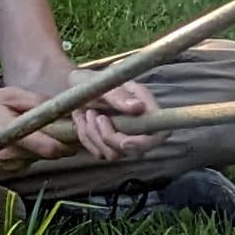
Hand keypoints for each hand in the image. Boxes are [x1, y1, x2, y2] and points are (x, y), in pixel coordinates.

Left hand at [1, 69, 157, 163]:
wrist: (76, 87)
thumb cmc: (93, 80)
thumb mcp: (104, 82)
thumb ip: (120, 95)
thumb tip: (139, 108)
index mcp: (146, 110)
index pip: (158, 135)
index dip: (144, 143)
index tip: (124, 140)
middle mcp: (139, 128)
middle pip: (133, 150)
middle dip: (109, 137)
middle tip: (95, 115)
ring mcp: (123, 139)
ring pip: (112, 154)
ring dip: (94, 134)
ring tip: (87, 111)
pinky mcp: (107, 147)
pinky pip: (98, 153)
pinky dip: (86, 137)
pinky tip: (82, 120)